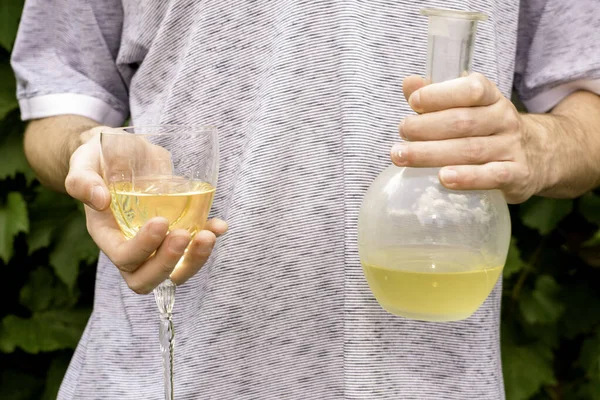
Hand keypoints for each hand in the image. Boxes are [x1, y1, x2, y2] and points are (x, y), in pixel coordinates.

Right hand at [65, 127, 227, 293]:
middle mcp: (131, 246)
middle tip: (184, 235)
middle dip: (168, 263)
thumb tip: (99, 200)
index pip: (123, 257)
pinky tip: (220, 225)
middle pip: (146, 278)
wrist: (122, 152)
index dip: (143, 248)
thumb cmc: (99, 159)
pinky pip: (193, 248)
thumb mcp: (84, 162)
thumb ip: (83, 180)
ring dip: (195, 260)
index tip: (160, 222)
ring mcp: (156, 244)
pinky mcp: (176, 232)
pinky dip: (209, 239)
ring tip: (209, 235)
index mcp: (106, 234)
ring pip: (174, 272)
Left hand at [391, 73, 547, 203]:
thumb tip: (409, 82)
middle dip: (427, 127)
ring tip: (403, 156)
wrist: (541, 155)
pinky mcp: (517, 175)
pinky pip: (493, 176)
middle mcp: (504, 120)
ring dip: (432, 153)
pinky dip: (468, 178)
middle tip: (402, 133)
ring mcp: (512, 148)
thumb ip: (437, 96)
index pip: (471, 89)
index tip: (414, 102)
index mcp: (492, 98)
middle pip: (463, 122)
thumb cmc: (489, 130)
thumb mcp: (469, 108)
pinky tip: (444, 179)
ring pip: (471, 149)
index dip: (441, 94)